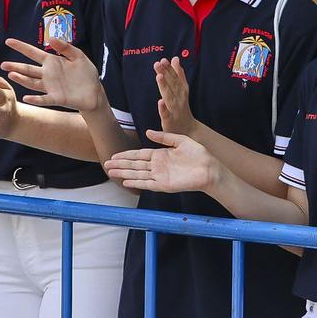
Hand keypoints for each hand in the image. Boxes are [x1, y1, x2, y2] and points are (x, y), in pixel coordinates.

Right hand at [3, 36, 105, 112]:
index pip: (33, 53)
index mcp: (52, 62)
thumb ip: (66, 48)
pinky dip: (35, 99)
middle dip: (16, 66)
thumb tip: (52, 38)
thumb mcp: (79, 57)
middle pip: (28, 69)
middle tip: (3, 64)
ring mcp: (50, 87)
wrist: (95, 93)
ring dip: (22, 79)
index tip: (8, 41)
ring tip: (11, 75)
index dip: (21, 47)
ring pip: (32, 83)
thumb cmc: (86, 74)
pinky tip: (26, 98)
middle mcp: (48, 74)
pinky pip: (44, 99)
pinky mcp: (56, 98)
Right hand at [105, 130, 222, 192]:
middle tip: (106, 163)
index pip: (139, 155)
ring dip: (124, 173)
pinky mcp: (164, 185)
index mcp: (161, 155)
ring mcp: (160, 176)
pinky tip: (126, 182)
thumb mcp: (180, 141)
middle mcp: (158, 166)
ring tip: (110, 172)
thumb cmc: (198, 155)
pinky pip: (147, 184)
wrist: (210, 169)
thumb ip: (164, 137)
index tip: (114, 154)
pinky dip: (136, 183)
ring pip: (138, 174)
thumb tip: (147, 132)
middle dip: (120, 164)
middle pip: (135, 165)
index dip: (126, 155)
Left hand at [153, 57, 194, 134]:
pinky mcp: (170, 120)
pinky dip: (163, 108)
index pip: (176, 78)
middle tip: (159, 63)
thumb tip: (175, 58)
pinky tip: (160, 102)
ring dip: (165, 86)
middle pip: (172, 84)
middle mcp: (179, 98)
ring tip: (159, 76)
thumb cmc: (181, 107)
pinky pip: (166, 114)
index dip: (170, 69)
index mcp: (181, 90)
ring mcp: (175, 109)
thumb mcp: (181, 89)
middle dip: (166, 73)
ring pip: (169, 96)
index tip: (165, 59)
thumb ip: (178, 74)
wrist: (186, 129)